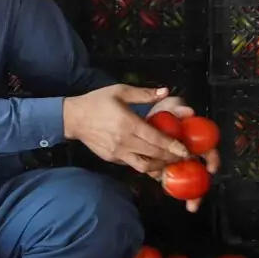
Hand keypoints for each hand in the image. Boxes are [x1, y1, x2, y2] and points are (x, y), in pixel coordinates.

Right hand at [64, 84, 190, 174]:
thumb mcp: (120, 91)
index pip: (156, 139)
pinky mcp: (112, 159)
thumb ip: (144, 93)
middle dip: (171, 157)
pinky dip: (145, 165)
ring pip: (144, 166)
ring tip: (170, 163)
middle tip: (183, 157)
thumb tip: (165, 91)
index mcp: (128, 123)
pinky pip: (133, 165)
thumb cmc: (97, 102)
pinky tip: (154, 162)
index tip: (185, 150)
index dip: (173, 146)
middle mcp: (124, 141)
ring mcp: (118, 153)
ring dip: (159, 166)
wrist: (73, 118)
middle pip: (153, 154)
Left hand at [143, 93, 220, 213]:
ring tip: (191, 206)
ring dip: (190, 194)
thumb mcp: (170, 106)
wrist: (145, 120)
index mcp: (195, 139)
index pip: (209, 149)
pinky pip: (171, 181)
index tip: (211, 168)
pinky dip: (173, 190)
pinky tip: (173, 197)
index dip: (213, 159)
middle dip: (201, 187)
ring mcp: (178, 162)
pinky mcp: (165, 168)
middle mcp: (189, 152)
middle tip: (198, 199)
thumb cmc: (163, 112)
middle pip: (200, 171)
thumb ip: (178, 108)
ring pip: (187, 180)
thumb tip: (189, 112)